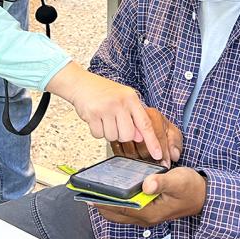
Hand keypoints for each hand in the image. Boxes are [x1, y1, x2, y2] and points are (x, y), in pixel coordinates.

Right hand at [46, 62, 162, 160]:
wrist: (81, 83)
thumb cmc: (103, 91)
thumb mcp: (123, 99)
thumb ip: (133, 117)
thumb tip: (139, 137)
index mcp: (131, 98)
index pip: (145, 124)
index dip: (152, 141)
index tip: (158, 155)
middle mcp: (120, 102)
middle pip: (127, 135)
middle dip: (121, 134)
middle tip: (115, 123)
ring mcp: (106, 108)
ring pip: (112, 137)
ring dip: (108, 132)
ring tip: (104, 118)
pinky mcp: (92, 114)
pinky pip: (98, 135)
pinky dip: (97, 131)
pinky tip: (96, 119)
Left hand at [95, 167, 206, 227]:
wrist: (204, 195)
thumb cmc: (191, 188)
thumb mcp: (178, 180)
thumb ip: (161, 181)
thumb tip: (146, 184)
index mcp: (150, 212)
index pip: (120, 209)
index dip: (103, 201)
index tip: (89, 193)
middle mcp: (146, 216)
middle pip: (116, 213)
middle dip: (101, 203)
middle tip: (88, 189)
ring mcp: (146, 214)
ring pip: (120, 211)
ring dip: (108, 202)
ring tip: (98, 187)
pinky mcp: (148, 208)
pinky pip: (128, 207)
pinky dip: (118, 200)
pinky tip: (115, 187)